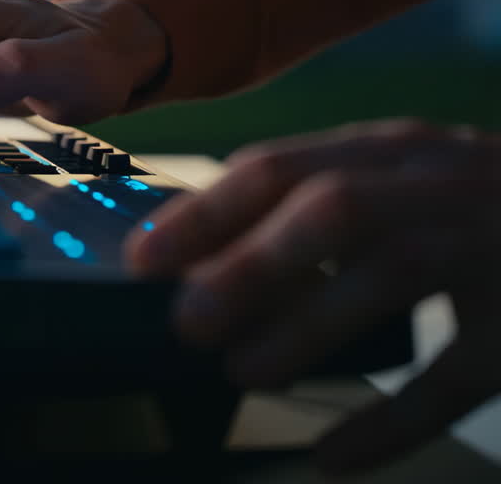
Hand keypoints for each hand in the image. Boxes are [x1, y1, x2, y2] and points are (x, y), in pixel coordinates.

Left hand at [125, 119, 500, 473]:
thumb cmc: (483, 211)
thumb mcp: (400, 186)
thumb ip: (316, 207)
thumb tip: (201, 261)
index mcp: (393, 153)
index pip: (278, 168)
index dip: (203, 214)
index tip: (141, 260)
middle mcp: (442, 183)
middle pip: (331, 209)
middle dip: (248, 265)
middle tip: (188, 323)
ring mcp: (495, 245)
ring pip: (392, 276)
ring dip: (307, 327)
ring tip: (243, 374)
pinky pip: (459, 373)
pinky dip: (391, 421)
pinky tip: (333, 459)